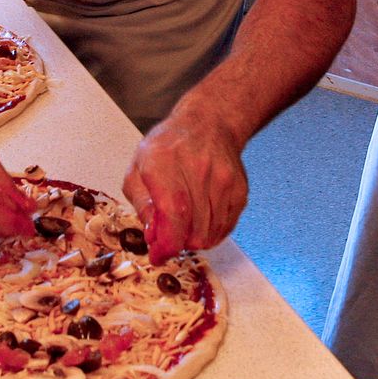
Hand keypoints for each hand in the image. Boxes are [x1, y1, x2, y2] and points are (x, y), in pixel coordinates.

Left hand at [121, 106, 248, 263]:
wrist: (208, 124)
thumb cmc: (168, 146)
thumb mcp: (138, 168)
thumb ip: (141, 203)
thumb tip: (153, 235)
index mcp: (165, 162)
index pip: (174, 213)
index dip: (167, 243)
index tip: (158, 255)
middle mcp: (198, 169)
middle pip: (193, 229)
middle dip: (177, 243)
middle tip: (168, 236)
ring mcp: (223, 180)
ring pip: (210, 234)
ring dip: (194, 239)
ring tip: (184, 223)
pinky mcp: (239, 190)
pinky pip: (225, 228)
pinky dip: (211, 233)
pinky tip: (200, 219)